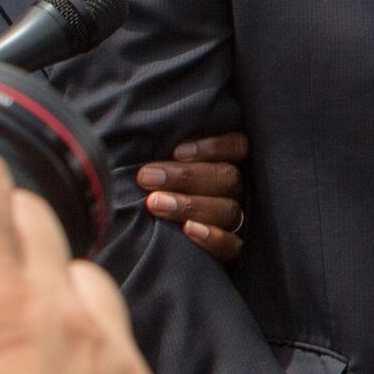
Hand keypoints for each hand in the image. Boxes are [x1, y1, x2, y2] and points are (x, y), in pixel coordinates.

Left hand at [138, 130, 250, 262]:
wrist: (145, 246)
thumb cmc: (152, 191)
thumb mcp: (158, 165)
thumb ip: (160, 149)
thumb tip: (135, 122)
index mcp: (229, 163)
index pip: (238, 147)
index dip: (213, 147)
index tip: (177, 152)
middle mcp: (238, 191)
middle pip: (228, 178)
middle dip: (186, 177)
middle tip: (148, 178)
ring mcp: (238, 221)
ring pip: (228, 209)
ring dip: (190, 204)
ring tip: (154, 203)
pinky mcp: (230, 251)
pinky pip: (232, 246)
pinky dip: (212, 237)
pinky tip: (188, 230)